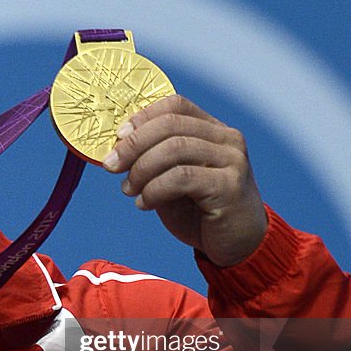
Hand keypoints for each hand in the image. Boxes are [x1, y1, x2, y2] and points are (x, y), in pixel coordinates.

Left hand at [102, 95, 267, 265]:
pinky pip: (181, 178)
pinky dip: (154, 189)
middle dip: (133, 144)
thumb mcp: (172, 181)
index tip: (117, 137)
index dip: (142, 117)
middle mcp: (227, 140)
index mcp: (214, 130)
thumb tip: (115, 151)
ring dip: (141, 169)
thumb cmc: (202, 212)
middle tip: (111, 165)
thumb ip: (154, 161)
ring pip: (174, 149)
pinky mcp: (229, 187)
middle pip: (171, 125)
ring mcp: (232, 161)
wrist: (239, 246)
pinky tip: (145, 204)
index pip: (176, 105)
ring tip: (128, 190)